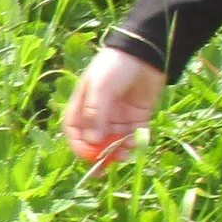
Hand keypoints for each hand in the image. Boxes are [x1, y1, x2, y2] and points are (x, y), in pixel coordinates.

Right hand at [61, 46, 164, 166]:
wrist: (145, 52)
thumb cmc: (115, 65)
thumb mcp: (100, 87)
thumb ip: (96, 114)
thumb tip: (92, 141)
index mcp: (83, 105)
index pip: (75, 131)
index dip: (79, 146)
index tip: (87, 157)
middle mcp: (100, 114)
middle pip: (95, 141)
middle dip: (99, 155)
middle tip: (103, 170)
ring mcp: (118, 117)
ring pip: (115, 141)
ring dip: (118, 151)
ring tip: (124, 154)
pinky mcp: (137, 117)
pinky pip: (134, 136)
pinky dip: (134, 143)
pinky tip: (136, 145)